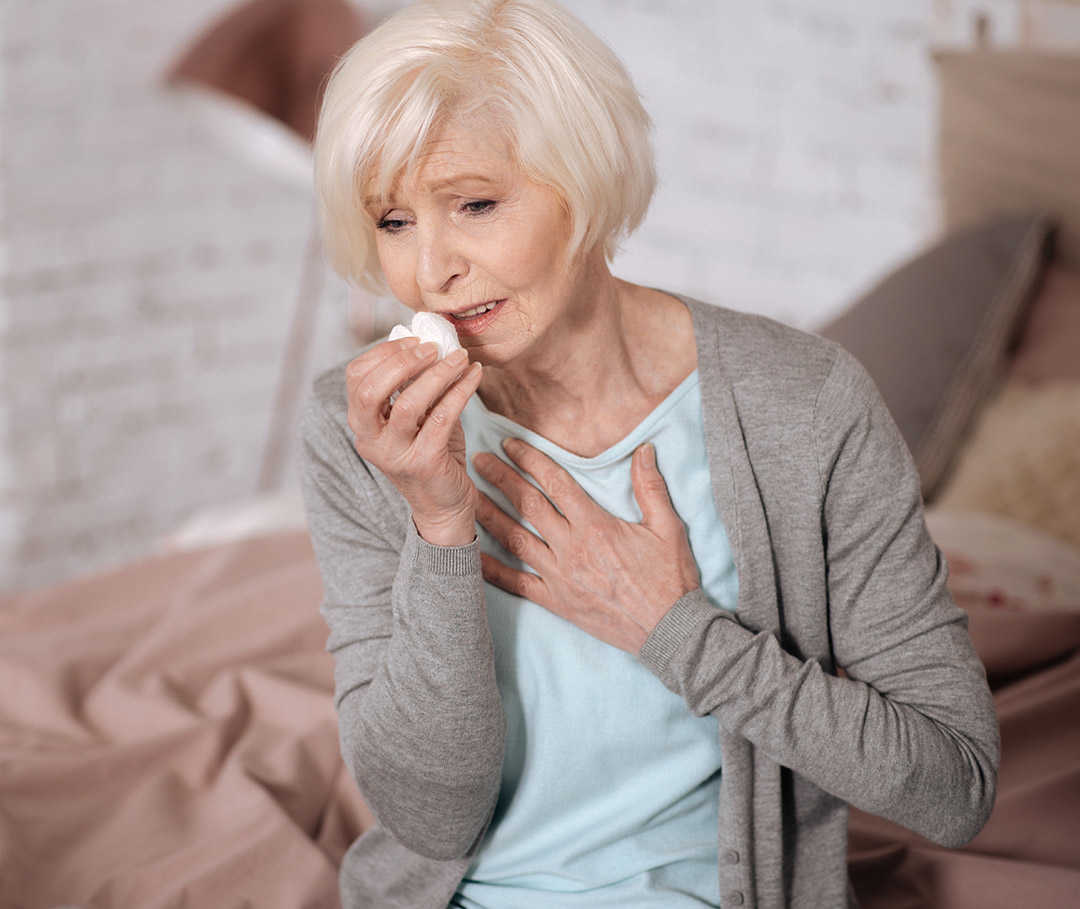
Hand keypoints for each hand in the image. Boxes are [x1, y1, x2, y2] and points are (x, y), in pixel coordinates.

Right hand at [346, 336, 482, 544]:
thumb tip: (427, 340)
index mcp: (361, 424)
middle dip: (403, 362)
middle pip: (371, 390)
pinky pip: (443, 416)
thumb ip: (413, 384)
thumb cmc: (430, 451)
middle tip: (433, 348)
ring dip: (437, 373)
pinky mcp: (424, 462)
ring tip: (460, 357)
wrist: (444, 504)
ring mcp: (395, 454)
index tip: (415, 340)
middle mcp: (370, 441)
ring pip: (408, 403)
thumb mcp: (416, 416)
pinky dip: (461, 390)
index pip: (356, 377)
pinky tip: (474, 376)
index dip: (384, 352)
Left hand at [473, 439, 700, 653]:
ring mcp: (560, 577)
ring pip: (516, 540)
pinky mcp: (556, 602)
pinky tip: (472, 555)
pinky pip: (516, 583)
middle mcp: (572, 548)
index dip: (531, 460)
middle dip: (501, 480)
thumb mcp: (668, 528)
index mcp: (596, 526)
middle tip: (479, 461)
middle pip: (528, 506)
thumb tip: (644, 450)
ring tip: (469, 497)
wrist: (669, 631)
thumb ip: (651, 487)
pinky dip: (492, 569)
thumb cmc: (670, 579)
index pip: (555, 484)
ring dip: (490, 515)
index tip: (510, 445)